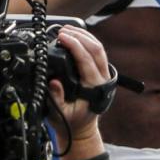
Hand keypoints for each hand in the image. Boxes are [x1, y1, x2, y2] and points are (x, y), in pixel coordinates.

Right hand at [49, 25, 108, 159]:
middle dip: (79, 36)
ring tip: (67, 29)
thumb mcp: (61, 114)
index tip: (61, 37)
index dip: (74, 45)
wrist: (82, 130)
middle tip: (63, 31)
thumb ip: (57, 99)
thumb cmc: (71, 122)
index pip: (86, 59)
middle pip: (96, 49)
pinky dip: (87, 41)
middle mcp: (103, 79)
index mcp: (95, 87)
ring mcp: (104, 74)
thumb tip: (54, 82)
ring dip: (84, 36)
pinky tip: (76, 36)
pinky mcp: (101, 72)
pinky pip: (98, 52)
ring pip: (99, 48)